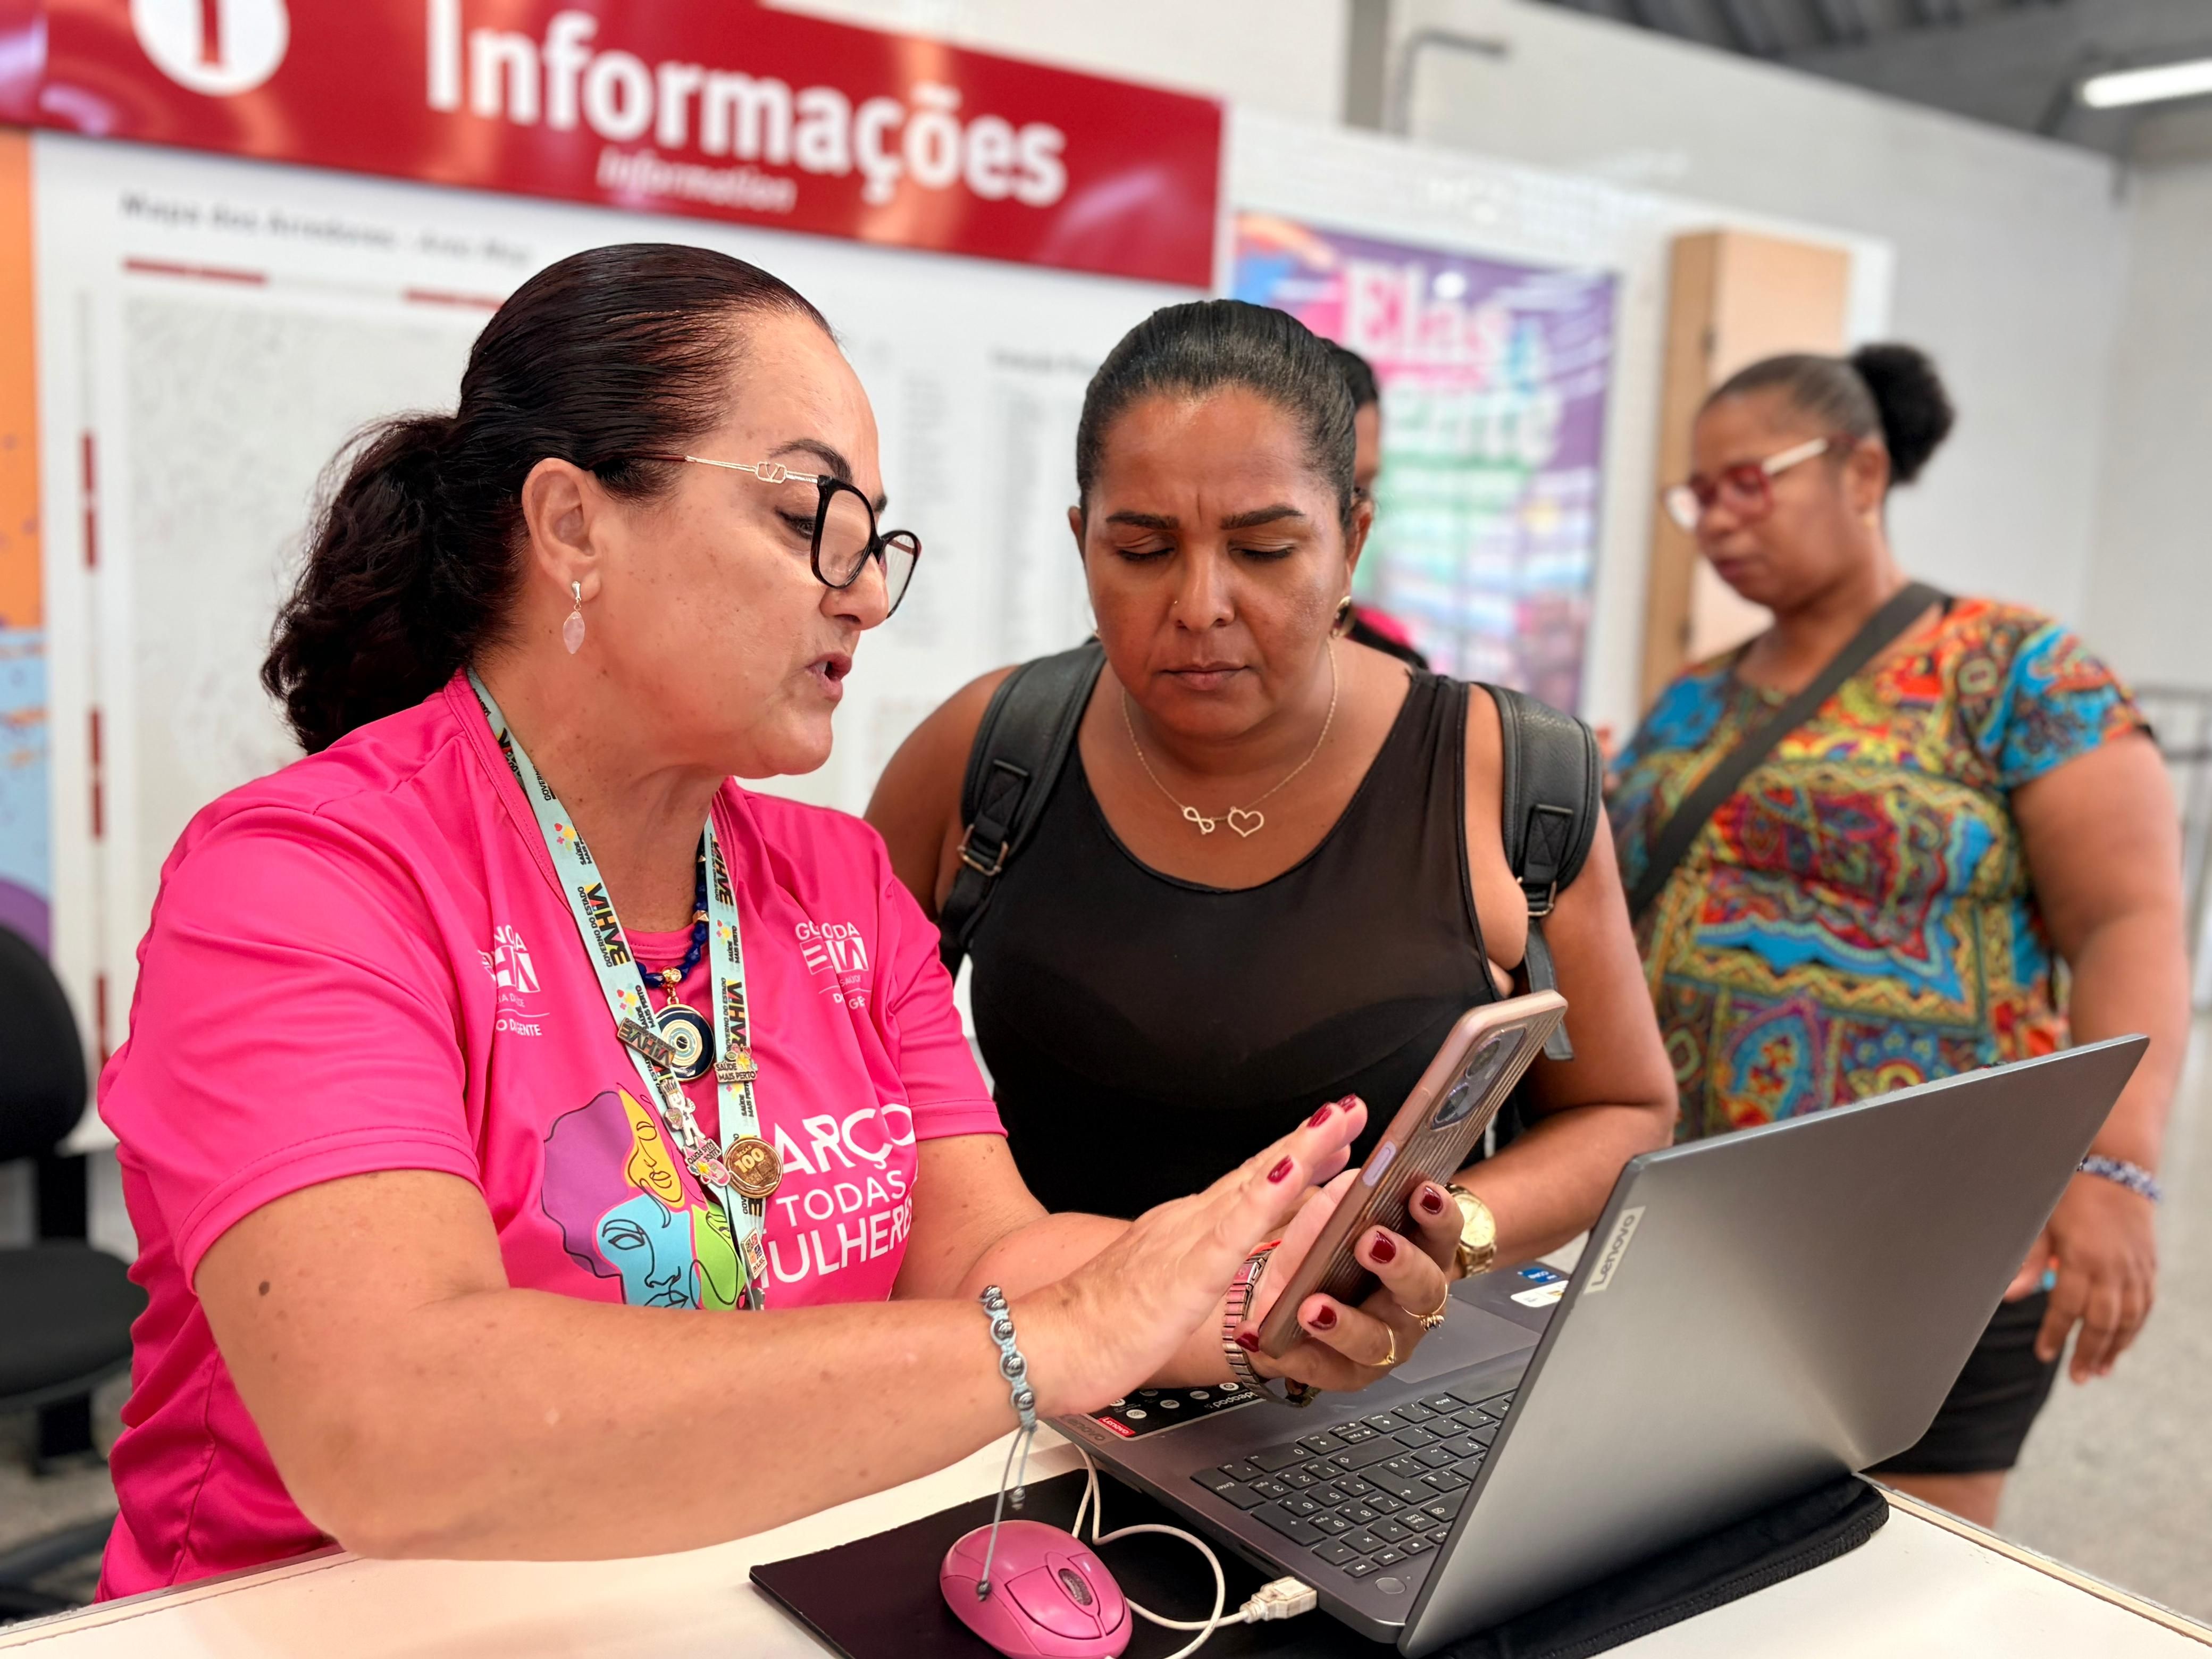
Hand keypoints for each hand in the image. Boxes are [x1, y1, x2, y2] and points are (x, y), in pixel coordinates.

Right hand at [1017, 1098, 1366, 1416]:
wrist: (1044, 1345)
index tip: (1330, 1133)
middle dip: (1309, 1140)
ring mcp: (1187, 1241)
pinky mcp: (1186, 1272)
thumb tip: (1224, 1268)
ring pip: (1255, 1187)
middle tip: (1352, 1109)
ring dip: (1300, 1151)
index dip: (1294, 1156)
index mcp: (1184, 1231)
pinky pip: (1234, 1229)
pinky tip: (1292, 1173)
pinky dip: (1266, 1198)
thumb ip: (1193, 1273)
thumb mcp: (1162, 1294)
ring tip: (1338, 1123)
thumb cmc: (1098, 1329)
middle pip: (1260, 1173)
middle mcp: (1188, 1223)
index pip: (1249, 1186)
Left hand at [1234, 1171, 1467, 1395]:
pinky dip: (1295, 1357)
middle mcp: (1410, 1304)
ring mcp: (1384, 1343)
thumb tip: (1345, 1148)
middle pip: (1423, 1288)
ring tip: (1311, 1307)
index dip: (1438, 1214)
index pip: (1444, 1232)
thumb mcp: (1340, 1217)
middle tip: (1369, 1241)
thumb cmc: (1338, 1253)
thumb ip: (1348, 1192)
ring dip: (1344, 1322)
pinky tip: (1265, 1340)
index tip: (1420, 1191)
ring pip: (1376, 1340)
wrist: (1304, 1304)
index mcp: (1421, 1255)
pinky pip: (1325, 1372)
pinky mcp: (1347, 1373)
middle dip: (1399, 1263)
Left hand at [2005, 1173, 2158, 1382]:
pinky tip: (2123, 1344)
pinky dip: (2135, 1328)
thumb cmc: (2070, 1194)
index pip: (2066, 1308)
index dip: (2054, 1334)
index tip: (2043, 1354)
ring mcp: (2136, 1269)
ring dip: (2115, 1348)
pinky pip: (2145, 1306)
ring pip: (2129, 1320)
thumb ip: (2030, 1260)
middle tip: (2078, 1377)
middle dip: (2088, 1352)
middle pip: (2102, 1322)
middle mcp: (2114, 1269)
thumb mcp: (2043, 1221)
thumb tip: (2012, 1295)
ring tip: (2100, 1370)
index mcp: (2083, 1259)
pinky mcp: (2149, 1267)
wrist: (2116, 1168)